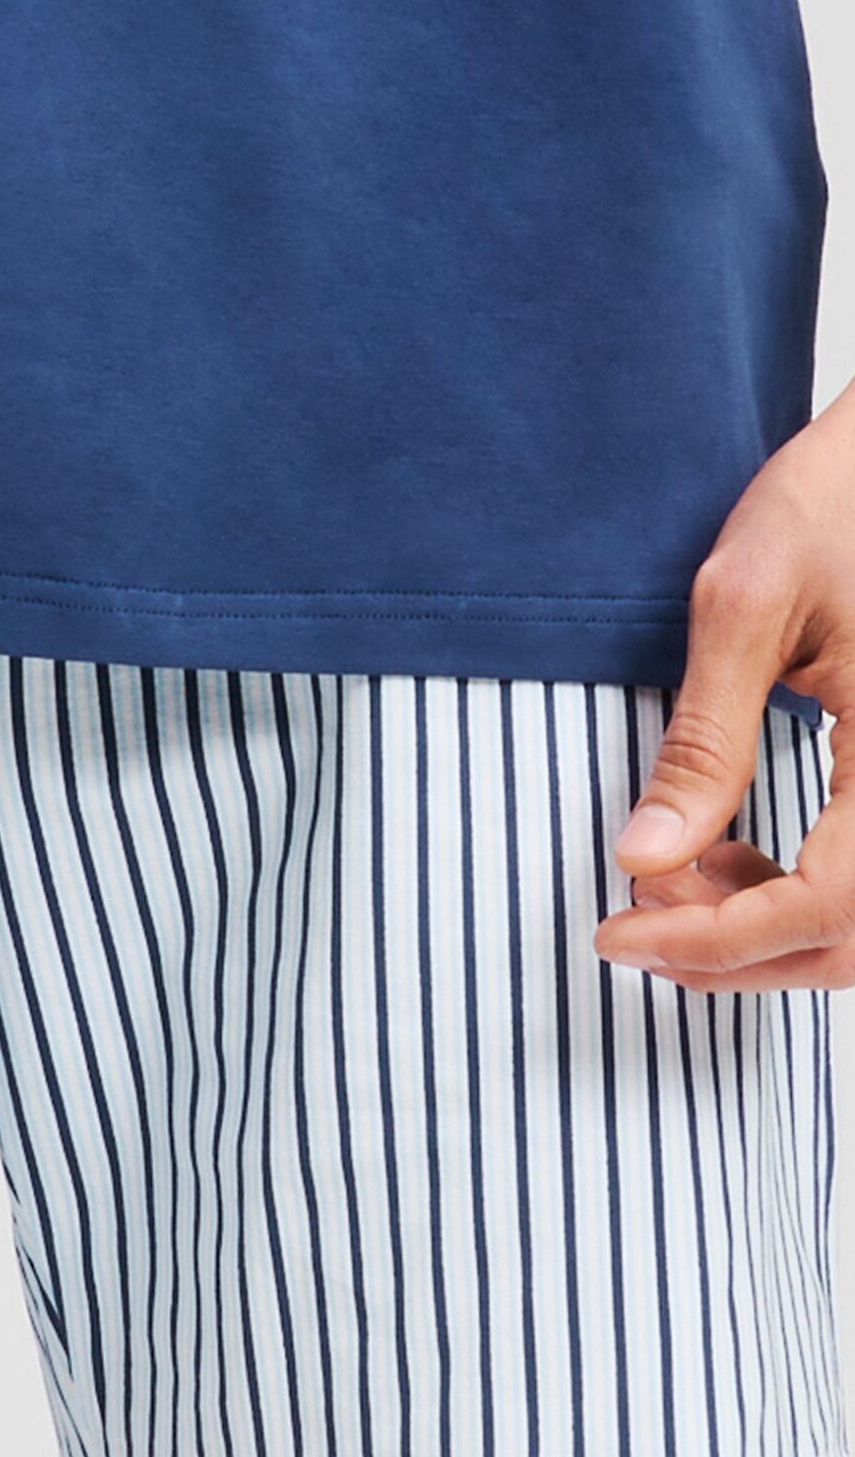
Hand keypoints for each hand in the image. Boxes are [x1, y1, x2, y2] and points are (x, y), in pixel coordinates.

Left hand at [595, 381, 854, 993]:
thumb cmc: (835, 502)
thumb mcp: (746, 604)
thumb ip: (703, 741)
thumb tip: (642, 859)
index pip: (830, 903)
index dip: (722, 940)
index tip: (621, 933)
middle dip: (737, 954)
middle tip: (631, 928)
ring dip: (765, 931)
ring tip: (669, 885)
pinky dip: (796, 895)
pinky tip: (721, 858)